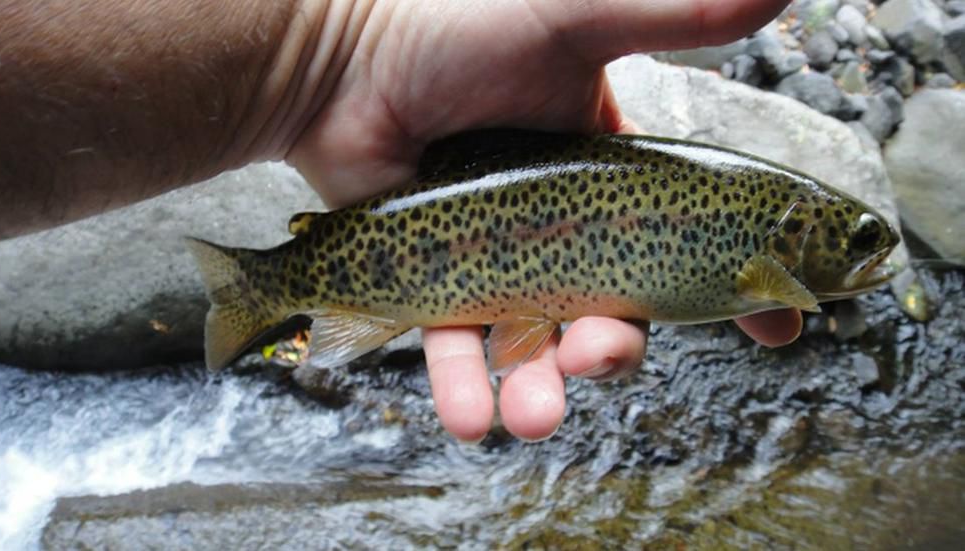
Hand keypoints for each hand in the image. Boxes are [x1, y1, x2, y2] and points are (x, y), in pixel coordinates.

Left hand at [284, 0, 796, 441]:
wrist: (338, 64)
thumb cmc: (449, 34)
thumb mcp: (572, 21)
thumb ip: (671, 15)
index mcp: (604, 180)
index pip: (684, 242)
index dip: (735, 286)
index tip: (778, 324)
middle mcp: (558, 231)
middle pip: (608, 313)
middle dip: (614, 350)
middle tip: (602, 356)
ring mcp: (494, 266)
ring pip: (533, 348)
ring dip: (541, 390)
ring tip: (531, 414)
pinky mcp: (433, 289)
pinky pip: (453, 350)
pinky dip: (462, 388)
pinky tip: (472, 417)